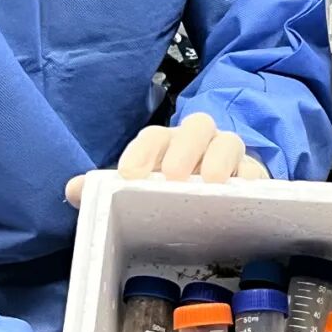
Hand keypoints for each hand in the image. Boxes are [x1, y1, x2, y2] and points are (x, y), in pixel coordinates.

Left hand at [65, 113, 268, 206]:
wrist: (218, 205)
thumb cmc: (171, 195)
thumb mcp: (138, 195)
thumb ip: (105, 192)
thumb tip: (75, 190)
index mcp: (167, 145)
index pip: (153, 137)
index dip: (141, 152)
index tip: (129, 176)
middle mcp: (199, 143)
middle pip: (196, 126)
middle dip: (184, 148)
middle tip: (172, 175)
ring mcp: (229, 157)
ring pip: (229, 142)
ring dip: (220, 158)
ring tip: (212, 182)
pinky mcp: (253, 177)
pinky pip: (256, 171)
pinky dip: (251, 179)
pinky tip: (244, 193)